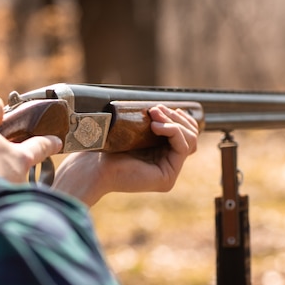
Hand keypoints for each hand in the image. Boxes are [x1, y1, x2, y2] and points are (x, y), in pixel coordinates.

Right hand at [0, 95, 62, 200]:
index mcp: (21, 158)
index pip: (42, 145)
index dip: (49, 141)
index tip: (58, 141)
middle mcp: (22, 182)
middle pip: (23, 173)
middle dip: (18, 169)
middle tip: (11, 167)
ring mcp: (12, 203)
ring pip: (11, 191)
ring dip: (2, 188)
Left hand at [52, 104, 198, 205]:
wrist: (94, 166)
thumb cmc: (107, 148)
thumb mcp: (136, 130)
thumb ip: (153, 123)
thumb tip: (168, 107)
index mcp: (161, 154)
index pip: (184, 133)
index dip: (178, 117)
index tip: (159, 107)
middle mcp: (167, 164)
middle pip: (191, 135)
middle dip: (176, 117)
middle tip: (155, 109)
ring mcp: (169, 173)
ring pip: (190, 139)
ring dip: (174, 122)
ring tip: (153, 115)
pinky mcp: (167, 177)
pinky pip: (183, 147)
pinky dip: (173, 131)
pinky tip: (155, 126)